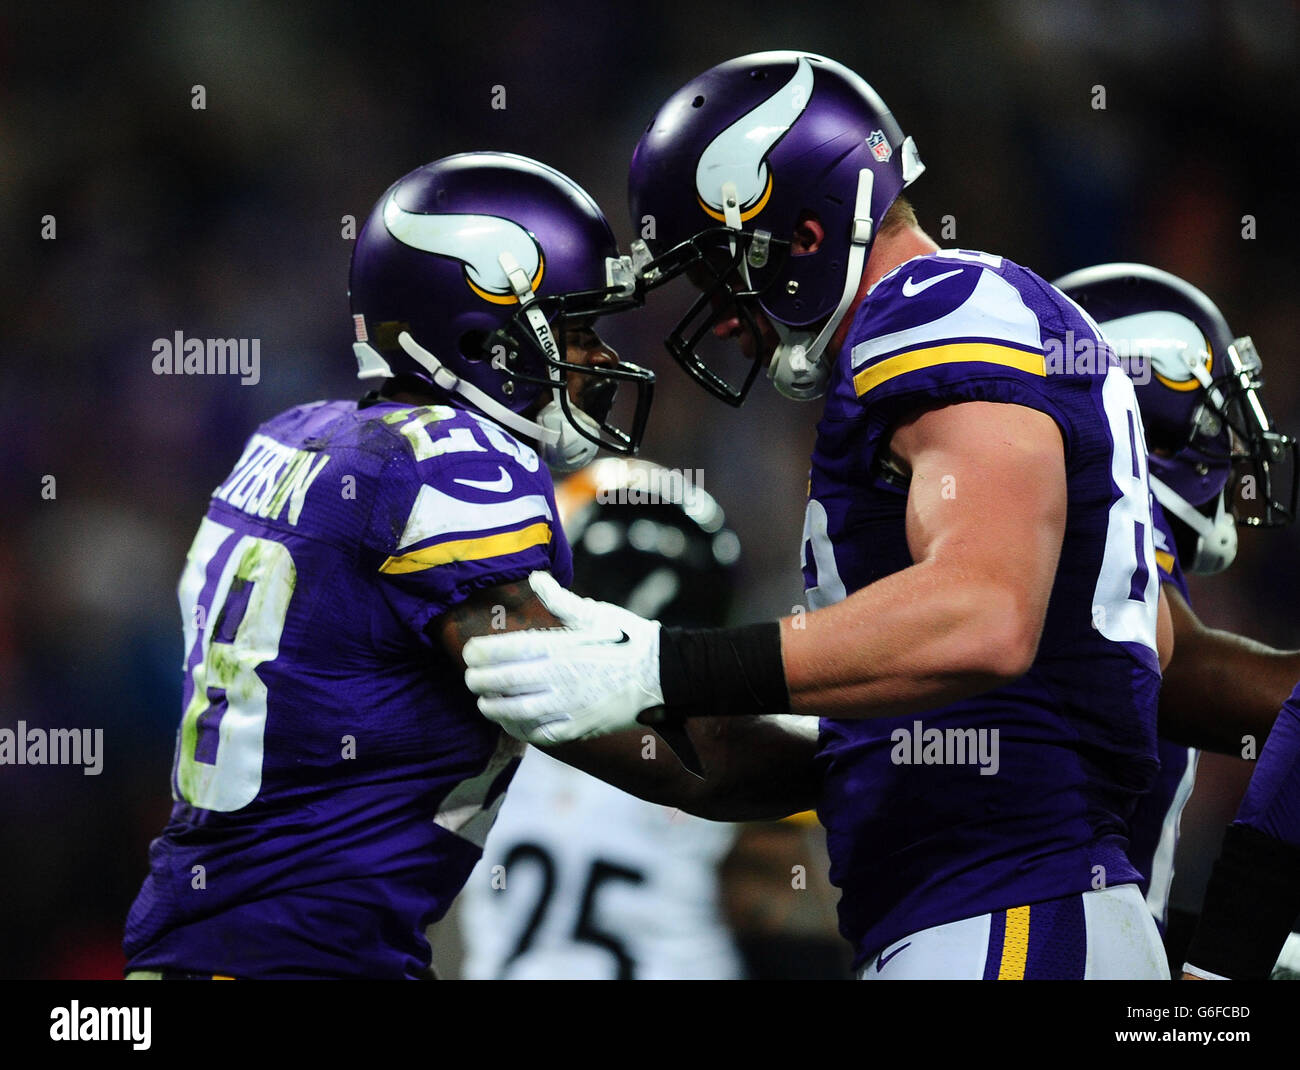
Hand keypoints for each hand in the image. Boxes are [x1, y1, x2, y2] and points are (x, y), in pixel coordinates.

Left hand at [463, 571, 662, 743]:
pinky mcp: (578, 728)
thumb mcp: (595, 614)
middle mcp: (559, 678)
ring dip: (493, 708)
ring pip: (515, 712)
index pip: (507, 650)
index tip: (469, 653)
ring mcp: (568, 707)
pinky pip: (539, 734)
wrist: (664, 676)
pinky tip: (512, 723)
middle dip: (478, 681)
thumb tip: (537, 577)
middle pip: (503, 682)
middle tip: (470, 679)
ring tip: (484, 703)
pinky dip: (519, 730)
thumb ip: (561, 600)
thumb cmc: (628, 640)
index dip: (481, 653)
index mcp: (560, 647)